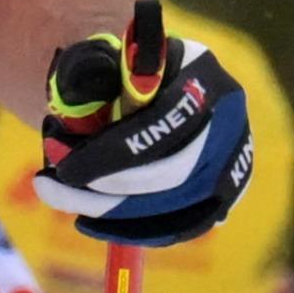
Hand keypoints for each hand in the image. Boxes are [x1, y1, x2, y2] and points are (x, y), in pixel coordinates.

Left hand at [31, 4, 252, 245]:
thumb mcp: (90, 61)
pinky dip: (142, 231)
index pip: (164, 121)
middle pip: (177, 172)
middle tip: (57, 188)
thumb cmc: (105, 72)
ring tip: (69, 207)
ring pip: (184, 206)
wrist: (138, 82)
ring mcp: (236, 152)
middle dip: (111, 190)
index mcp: (197, 66)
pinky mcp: (230, 187)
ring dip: (119, 216)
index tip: (64, 168)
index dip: (113, 153)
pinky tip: (98, 224)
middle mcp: (227, 109)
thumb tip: (72, 112)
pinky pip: (189, 224)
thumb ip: (82, 81)